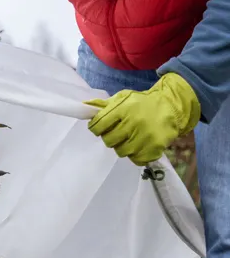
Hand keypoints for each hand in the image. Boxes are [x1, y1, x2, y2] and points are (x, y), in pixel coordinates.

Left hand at [85, 73, 200, 164]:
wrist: (171, 105)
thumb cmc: (142, 103)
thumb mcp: (123, 98)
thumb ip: (104, 105)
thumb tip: (85, 105)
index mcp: (124, 108)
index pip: (98, 125)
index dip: (96, 128)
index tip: (101, 127)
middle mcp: (134, 122)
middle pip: (108, 140)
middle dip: (110, 137)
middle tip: (118, 132)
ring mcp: (145, 136)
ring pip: (121, 151)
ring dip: (123, 146)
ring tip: (130, 138)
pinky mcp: (155, 147)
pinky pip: (136, 159)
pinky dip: (136, 155)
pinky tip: (140, 145)